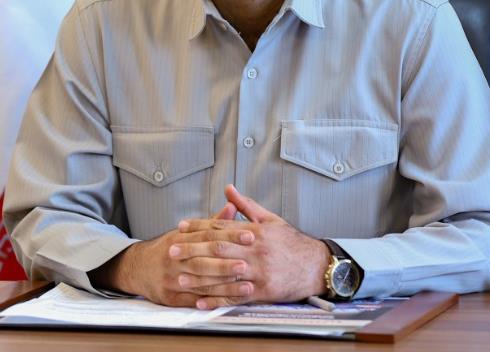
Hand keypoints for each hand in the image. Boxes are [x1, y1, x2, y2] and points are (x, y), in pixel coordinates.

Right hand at [90, 202, 255, 306]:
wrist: (137, 268)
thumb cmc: (167, 248)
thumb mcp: (185, 232)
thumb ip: (212, 222)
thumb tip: (233, 206)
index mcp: (179, 238)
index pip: (207, 236)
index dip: (230, 236)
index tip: (249, 236)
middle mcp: (174, 258)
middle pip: (202, 260)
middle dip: (226, 263)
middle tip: (247, 263)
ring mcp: (171, 279)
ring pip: (200, 282)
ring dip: (225, 285)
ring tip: (246, 285)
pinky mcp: (170, 297)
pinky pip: (193, 300)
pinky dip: (211, 301)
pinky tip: (227, 301)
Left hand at [172, 185, 329, 308]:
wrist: (317, 266)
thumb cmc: (293, 243)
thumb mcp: (270, 219)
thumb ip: (246, 205)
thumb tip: (228, 188)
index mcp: (255, 232)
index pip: (222, 227)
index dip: (199, 226)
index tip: (182, 227)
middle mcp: (255, 251)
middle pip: (218, 249)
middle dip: (192, 250)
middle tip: (173, 250)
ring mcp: (258, 272)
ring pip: (223, 274)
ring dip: (199, 276)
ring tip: (180, 276)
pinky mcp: (262, 291)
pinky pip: (236, 296)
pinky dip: (217, 299)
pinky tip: (202, 300)